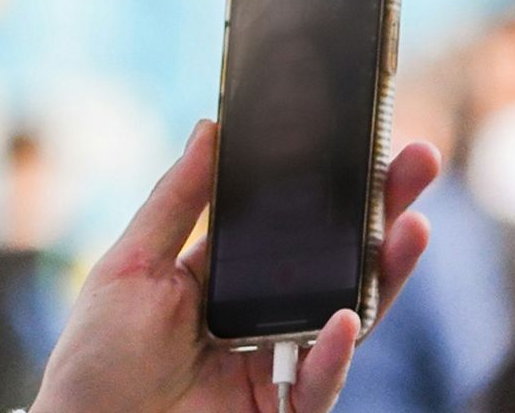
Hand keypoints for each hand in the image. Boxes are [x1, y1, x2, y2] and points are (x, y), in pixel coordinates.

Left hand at [30, 121, 440, 412]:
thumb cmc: (97, 357)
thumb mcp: (131, 265)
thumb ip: (174, 201)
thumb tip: (209, 130)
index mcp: (227, 274)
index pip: (292, 222)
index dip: (329, 184)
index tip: (360, 138)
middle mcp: (264, 314)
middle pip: (336, 260)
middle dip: (382, 212)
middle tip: (417, 160)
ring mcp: (278, 362)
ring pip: (348, 314)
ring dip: (383, 272)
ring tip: (411, 226)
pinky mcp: (281, 410)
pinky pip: (318, 381)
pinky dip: (331, 352)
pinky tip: (345, 317)